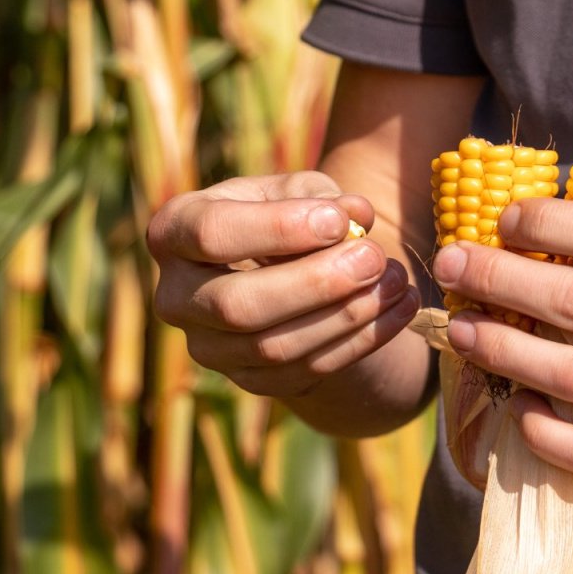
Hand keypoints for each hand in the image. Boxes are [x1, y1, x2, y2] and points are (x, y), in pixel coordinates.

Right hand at [147, 172, 420, 398]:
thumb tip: (357, 216)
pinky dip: (360, 342)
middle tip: (374, 257)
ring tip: (395, 281)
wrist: (284, 270)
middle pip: (236, 304)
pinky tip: (399, 310)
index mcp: (173, 232)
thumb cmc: (286, 215)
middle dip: (314, 283)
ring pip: (272, 347)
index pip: (210, 234)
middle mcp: (175, 297)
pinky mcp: (248, 381)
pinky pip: (304, 372)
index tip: (339, 221)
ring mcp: (208, 347)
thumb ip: (323, 197)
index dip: (277, 229)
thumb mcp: (298, 191)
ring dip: (344, 316)